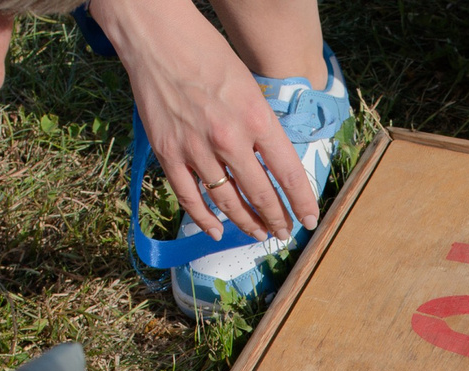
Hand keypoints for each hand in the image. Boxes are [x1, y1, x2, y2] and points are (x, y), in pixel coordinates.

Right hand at [88, 0, 315, 240]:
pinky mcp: (169, 153)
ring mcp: (197, 149)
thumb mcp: (249, 87)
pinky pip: (189, 197)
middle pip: (261, 194)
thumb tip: (273, 162)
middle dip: (277, 219)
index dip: (302, 203)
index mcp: (256, 119)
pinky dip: (205, 219)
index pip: (289, 174)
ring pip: (227, 202)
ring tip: (259, 234)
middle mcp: (229, 139)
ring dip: (246, 222)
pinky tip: (218, 230)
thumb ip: (261, 127)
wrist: (158, 38)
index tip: (309, 219)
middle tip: (284, 232)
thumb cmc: (207, 54)